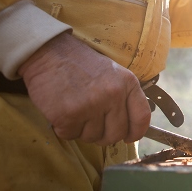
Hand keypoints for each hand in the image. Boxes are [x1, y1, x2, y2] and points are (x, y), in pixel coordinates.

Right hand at [18, 32, 150, 145]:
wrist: (50, 54)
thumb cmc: (81, 64)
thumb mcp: (113, 73)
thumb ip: (124, 96)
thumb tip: (130, 126)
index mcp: (128, 83)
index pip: (141, 117)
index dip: (137, 132)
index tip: (129, 138)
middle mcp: (113, 94)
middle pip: (117, 133)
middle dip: (105, 135)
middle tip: (93, 124)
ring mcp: (91, 105)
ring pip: (93, 137)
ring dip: (83, 130)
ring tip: (76, 110)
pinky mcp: (69, 115)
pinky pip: (71, 135)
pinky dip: (65, 128)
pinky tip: (63, 112)